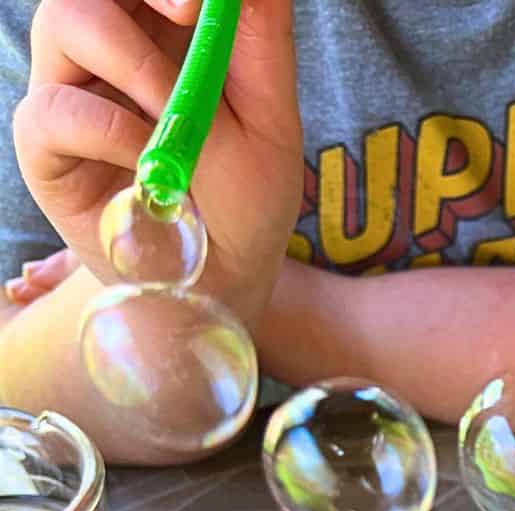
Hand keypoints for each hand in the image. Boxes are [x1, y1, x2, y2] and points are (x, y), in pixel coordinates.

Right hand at [12, 0, 302, 329]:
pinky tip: (148, 166)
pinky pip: (54, 108)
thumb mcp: (272, 118)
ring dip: (133, 60)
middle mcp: (106, 45)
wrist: (223, 280)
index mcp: (158, 25)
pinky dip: (110, 130)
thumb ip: (260, 38)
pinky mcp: (45, 145)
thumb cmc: (244, 200)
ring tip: (176, 120)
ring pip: (63, 20)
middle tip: (188, 11)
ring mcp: (70, 88)